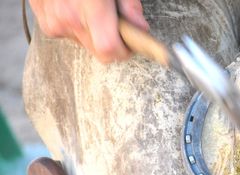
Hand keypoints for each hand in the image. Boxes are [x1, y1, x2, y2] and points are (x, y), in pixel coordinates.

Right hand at [29, 0, 148, 62]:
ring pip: (84, 43)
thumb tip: (140, 28)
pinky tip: (76, 6)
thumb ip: (130, 5)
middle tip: (114, 22)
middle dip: (110, 41)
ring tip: (92, 8)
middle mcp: (69, 16)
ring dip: (92, 32)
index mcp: (90, 4)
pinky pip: (68, 34)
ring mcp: (54, 20)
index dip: (122, 50)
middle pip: (98, 50)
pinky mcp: (45, 22)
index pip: (108, 48)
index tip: (129, 45)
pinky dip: (76, 25)